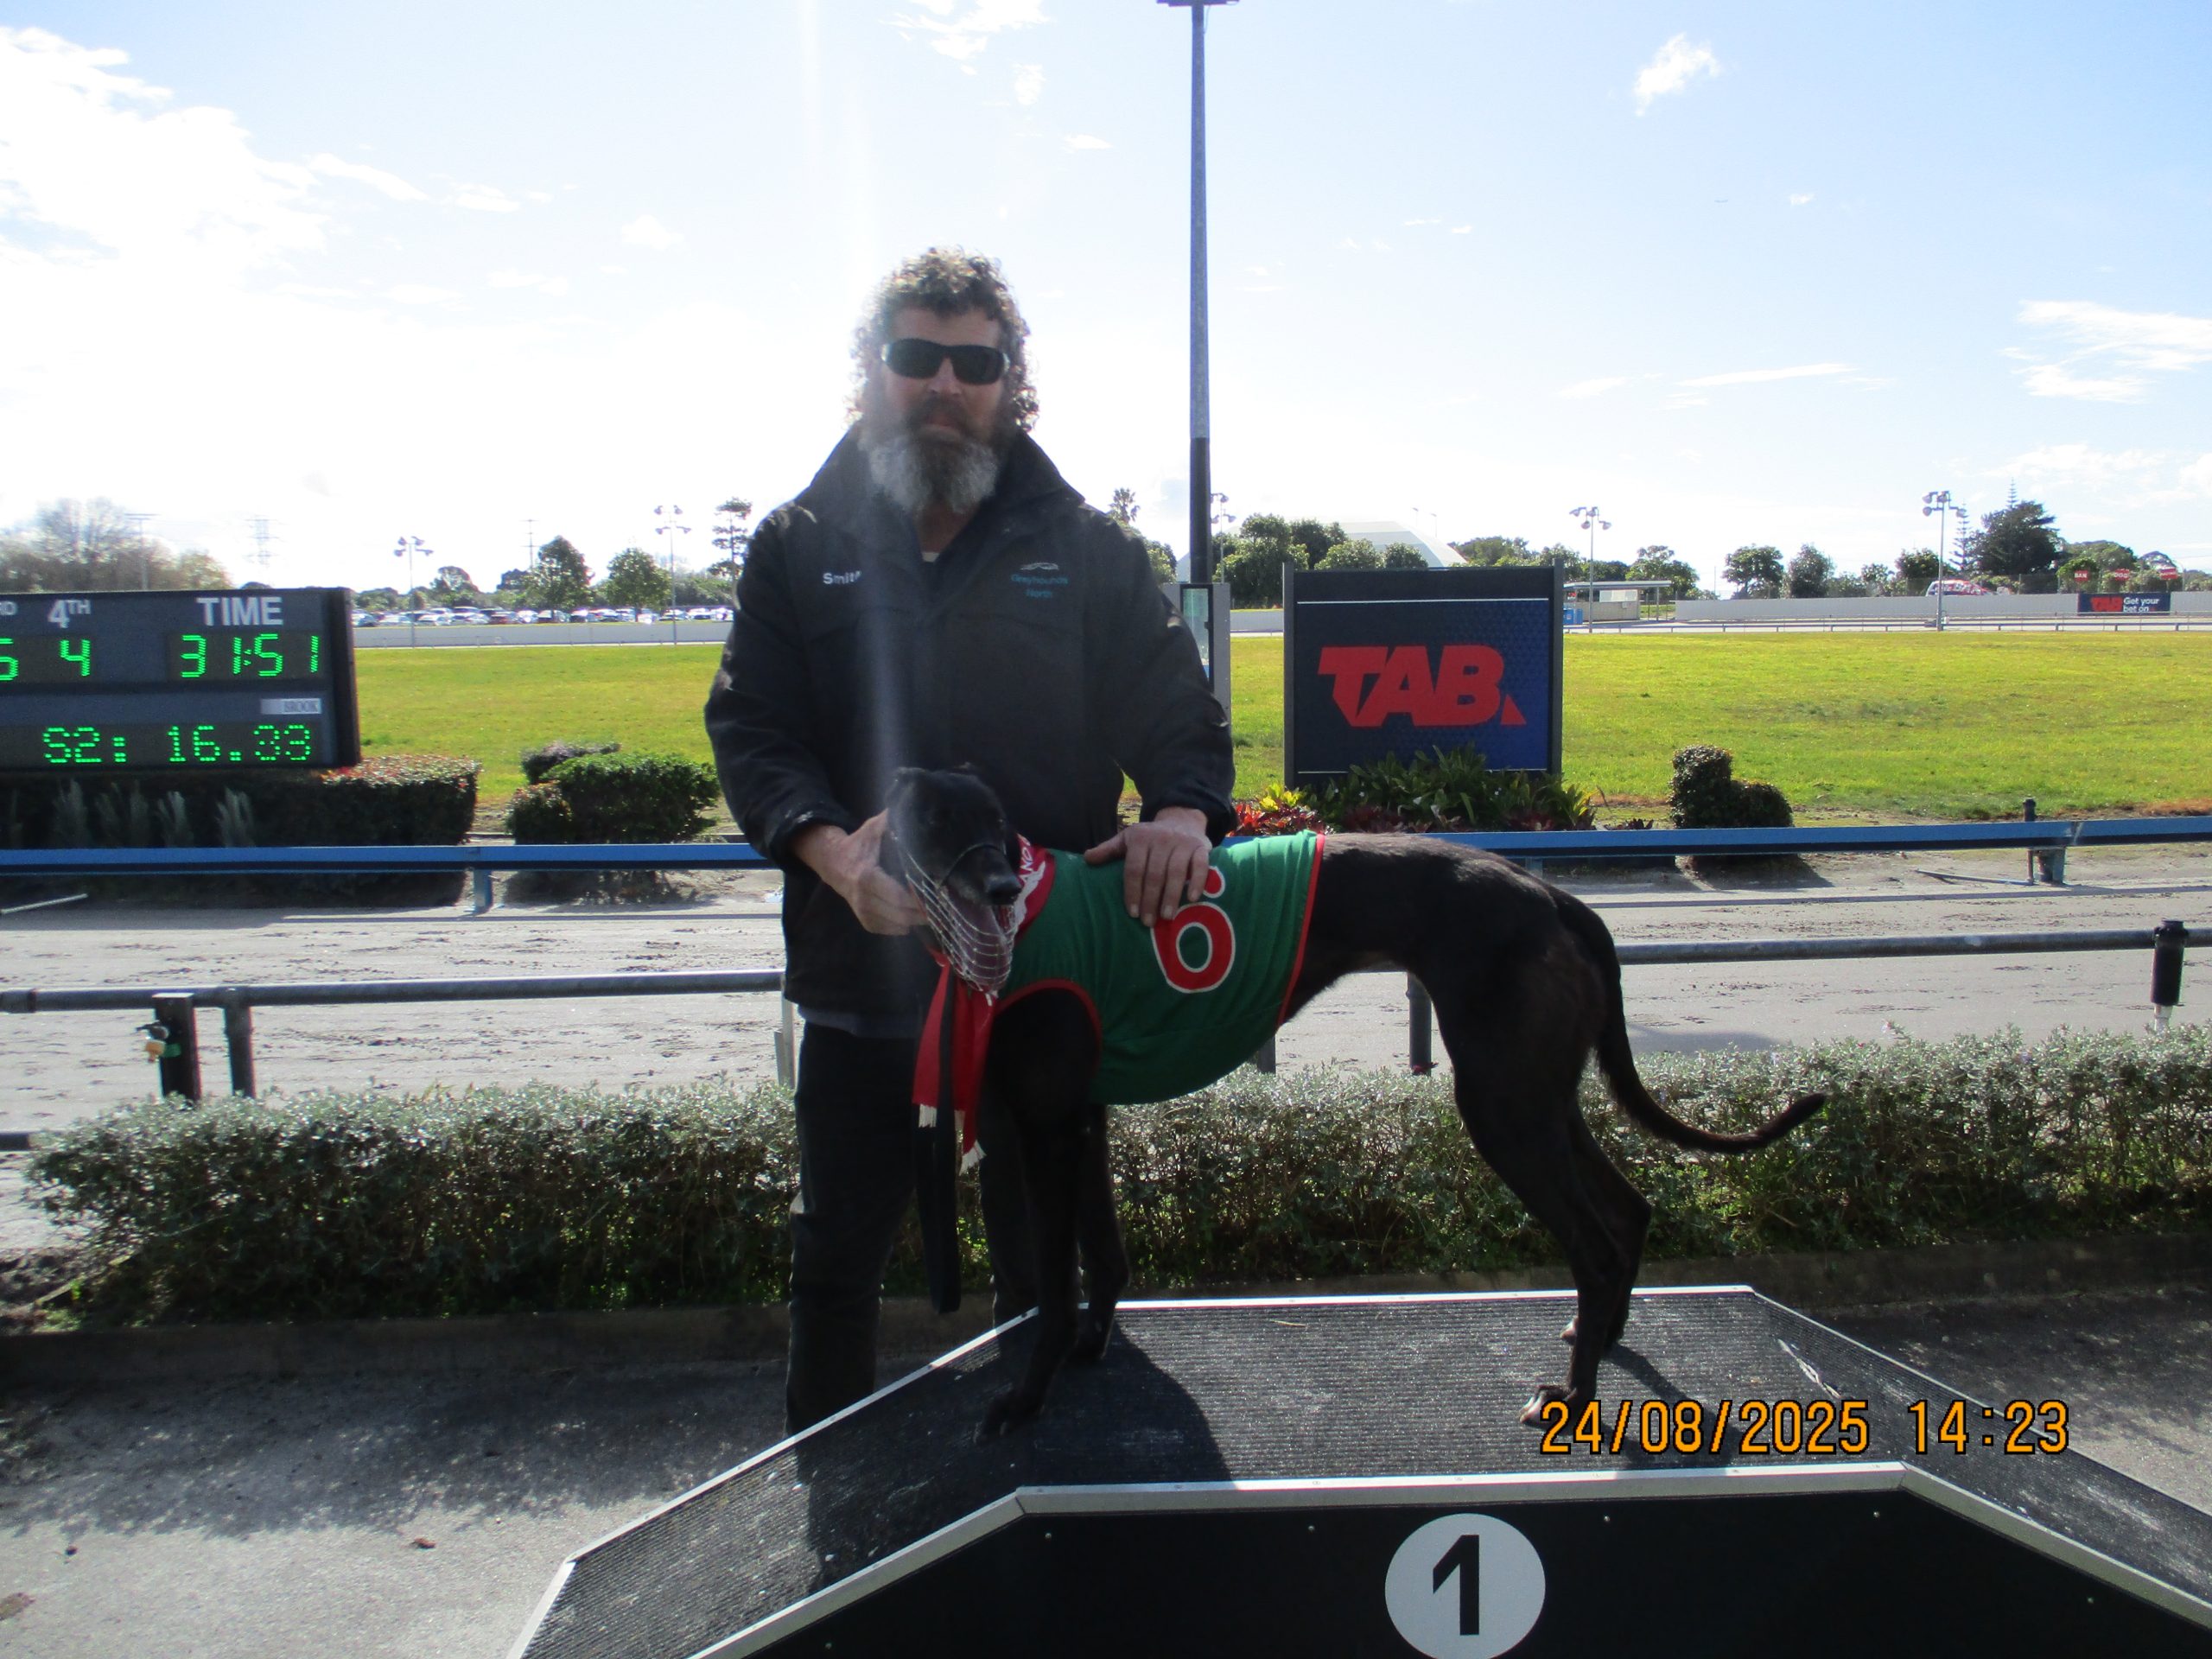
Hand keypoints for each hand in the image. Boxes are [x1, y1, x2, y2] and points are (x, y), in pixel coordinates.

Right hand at [792, 813, 924, 935]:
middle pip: (901, 914)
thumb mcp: (873, 828)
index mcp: (867, 877)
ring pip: (897, 925)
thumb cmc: (859, 844)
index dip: (917, 898)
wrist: (833, 863)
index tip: (934, 892)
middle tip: (940, 904)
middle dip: (922, 912)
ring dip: (915, 920)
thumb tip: (912, 805)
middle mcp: (863, 898)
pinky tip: (913, 917)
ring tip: (931, 911)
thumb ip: (891, 820)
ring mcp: (862, 912)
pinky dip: (902, 926)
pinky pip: (888, 930)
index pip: (897, 896)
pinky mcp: (865, 921)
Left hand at [1083, 806, 1212, 927]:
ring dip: (1171, 896)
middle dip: (1150, 900)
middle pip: (1155, 874)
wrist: (1181, 819)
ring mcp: (1183, 843)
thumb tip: (1086, 859)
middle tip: (1148, 922)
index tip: (1132, 913)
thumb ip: (1108, 850)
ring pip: (1176, 872)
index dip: (1132, 892)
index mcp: (1140, 838)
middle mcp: (1162, 839)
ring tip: (1166, 916)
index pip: (1134, 869)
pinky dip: (1198, 882)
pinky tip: (1192, 899)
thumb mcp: (1128, 839)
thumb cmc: (1150, 837)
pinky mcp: (1201, 847)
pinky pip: (1201, 866)